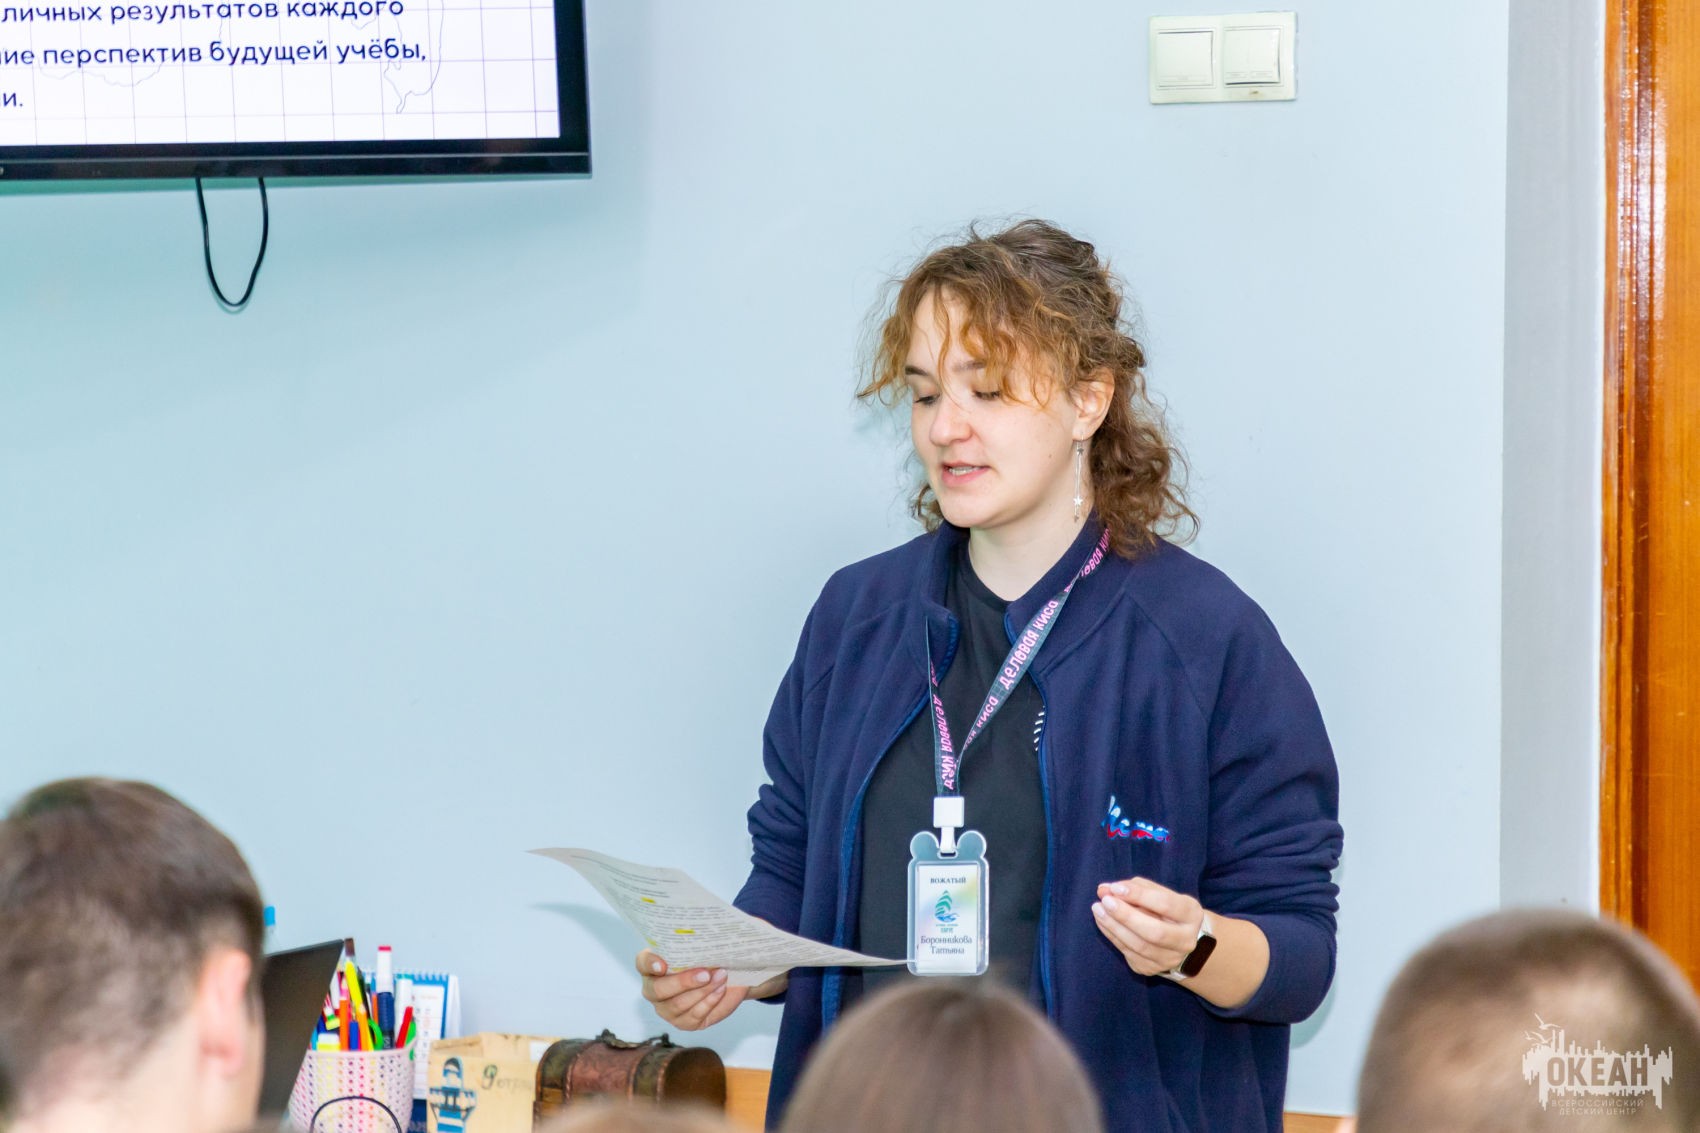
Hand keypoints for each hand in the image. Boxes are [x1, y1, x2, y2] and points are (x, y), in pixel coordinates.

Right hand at [633, 950, 785, 1030]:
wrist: (726, 976)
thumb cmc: (709, 955)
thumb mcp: (705, 944)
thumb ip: (702, 938)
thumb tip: (717, 925)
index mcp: (652, 965)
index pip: (643, 963)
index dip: (650, 964)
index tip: (663, 965)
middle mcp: (654, 989)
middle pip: (659, 989)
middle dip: (683, 981)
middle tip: (706, 973)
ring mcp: (666, 1009)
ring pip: (678, 1004)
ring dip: (702, 991)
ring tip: (721, 977)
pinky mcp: (683, 1023)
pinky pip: (694, 1016)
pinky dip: (710, 1001)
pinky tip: (721, 989)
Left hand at [1090, 877, 1204, 976]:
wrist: (1177, 940)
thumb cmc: (1164, 909)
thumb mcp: (1157, 893)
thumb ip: (1134, 888)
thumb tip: (1105, 889)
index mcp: (1191, 915)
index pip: (1166, 905)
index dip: (1139, 896)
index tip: (1115, 888)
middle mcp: (1185, 941)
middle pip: (1155, 932)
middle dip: (1126, 916)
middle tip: (1105, 901)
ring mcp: (1169, 959)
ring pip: (1139, 946)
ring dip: (1114, 926)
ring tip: (1098, 909)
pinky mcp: (1151, 969)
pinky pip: (1128, 953)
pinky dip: (1112, 936)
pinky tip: (1102, 921)